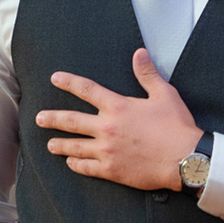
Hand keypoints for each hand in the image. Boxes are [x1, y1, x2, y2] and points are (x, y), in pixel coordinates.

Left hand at [36, 50, 201, 191]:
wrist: (184, 159)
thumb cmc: (177, 126)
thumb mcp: (165, 94)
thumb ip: (147, 74)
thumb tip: (139, 53)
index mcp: (118, 107)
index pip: (87, 90)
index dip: (69, 82)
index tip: (55, 79)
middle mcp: (107, 128)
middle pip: (71, 121)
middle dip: (52, 119)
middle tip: (39, 118)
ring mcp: (107, 150)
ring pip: (74, 147)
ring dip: (60, 144)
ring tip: (50, 145)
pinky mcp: (112, 170)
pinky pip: (86, 167)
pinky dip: (76, 165)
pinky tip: (71, 163)